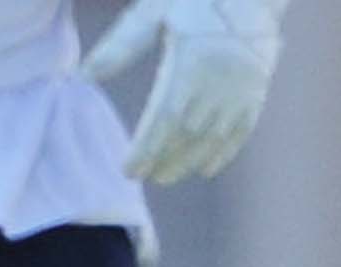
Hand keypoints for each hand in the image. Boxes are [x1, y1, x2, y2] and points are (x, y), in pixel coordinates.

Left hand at [84, 0, 282, 184]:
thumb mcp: (154, 11)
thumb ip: (121, 44)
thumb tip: (83, 74)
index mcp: (191, 60)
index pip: (163, 117)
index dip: (146, 148)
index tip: (128, 168)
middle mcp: (218, 79)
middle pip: (187, 132)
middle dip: (164, 158)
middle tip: (146, 176)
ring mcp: (241, 88)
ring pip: (213, 136)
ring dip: (189, 161)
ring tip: (166, 176)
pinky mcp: (257, 90)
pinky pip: (242, 130)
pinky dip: (224, 153)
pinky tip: (205, 168)